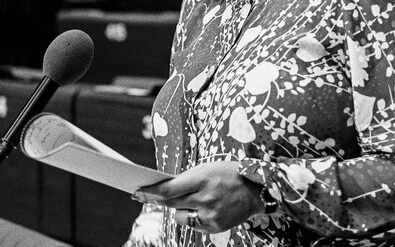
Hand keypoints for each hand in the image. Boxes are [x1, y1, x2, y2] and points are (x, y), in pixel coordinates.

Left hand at [133, 161, 264, 233]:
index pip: (168, 190)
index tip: (136, 192)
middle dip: (155, 200)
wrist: (257, 189)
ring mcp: (210, 215)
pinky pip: (194, 224)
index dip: (150, 193)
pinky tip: (206, 208)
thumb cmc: (229, 174)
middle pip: (171, 204)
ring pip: (180, 216)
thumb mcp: (207, 168)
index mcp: (202, 179)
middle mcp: (205, 198)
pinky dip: (194, 216)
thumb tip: (164, 189)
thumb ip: (187, 179)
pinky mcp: (216, 227)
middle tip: (141, 196)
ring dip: (179, 209)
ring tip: (192, 199)